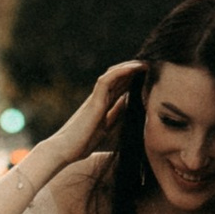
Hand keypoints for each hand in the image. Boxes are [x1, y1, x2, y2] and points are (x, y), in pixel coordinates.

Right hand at [41, 59, 141, 183]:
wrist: (64, 150)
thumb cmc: (82, 143)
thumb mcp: (106, 128)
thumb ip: (115, 116)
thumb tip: (129, 106)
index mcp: (102, 106)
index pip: (119, 87)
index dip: (133, 79)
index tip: (148, 75)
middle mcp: (99, 98)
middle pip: (118, 78)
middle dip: (133, 70)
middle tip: (150, 65)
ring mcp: (96, 98)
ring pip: (113, 74)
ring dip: (129, 67)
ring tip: (144, 63)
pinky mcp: (93, 101)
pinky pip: (107, 80)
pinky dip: (120, 72)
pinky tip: (133, 68)